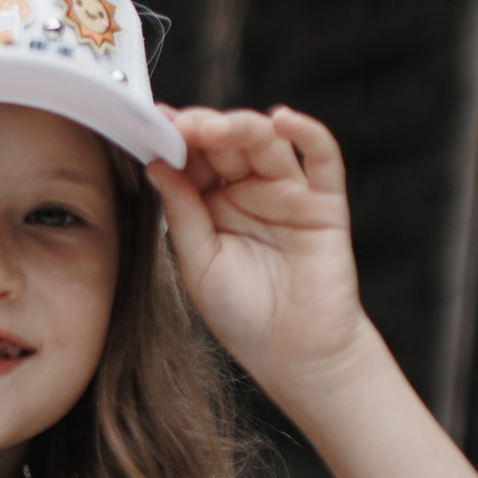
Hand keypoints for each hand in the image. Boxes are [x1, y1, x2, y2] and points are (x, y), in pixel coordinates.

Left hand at [147, 105, 370, 408]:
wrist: (296, 357)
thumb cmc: (244, 316)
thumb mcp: (198, 264)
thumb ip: (181, 213)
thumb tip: (156, 164)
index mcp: (213, 205)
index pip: (194, 159)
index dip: (175, 140)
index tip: (152, 124)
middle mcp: (250, 192)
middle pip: (228, 143)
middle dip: (203, 129)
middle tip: (181, 127)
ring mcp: (289, 193)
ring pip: (268, 142)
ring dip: (241, 127)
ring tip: (216, 130)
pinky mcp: (325, 202)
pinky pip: (322, 157)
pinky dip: (307, 132)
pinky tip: (283, 120)